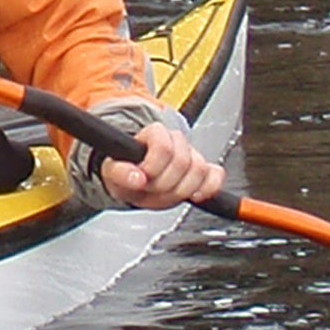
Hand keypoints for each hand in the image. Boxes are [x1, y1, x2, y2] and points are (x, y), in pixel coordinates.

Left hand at [100, 121, 224, 210]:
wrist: (137, 179)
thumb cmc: (127, 173)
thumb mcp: (113, 172)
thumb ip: (120, 173)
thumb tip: (136, 178)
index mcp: (153, 134)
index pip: (163, 145)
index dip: (153, 167)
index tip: (143, 179)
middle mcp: (175, 141)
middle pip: (182, 161)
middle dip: (165, 183)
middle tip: (151, 190)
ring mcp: (192, 155)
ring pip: (199, 169)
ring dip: (181, 189)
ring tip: (165, 193)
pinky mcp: (205, 170)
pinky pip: (216, 175)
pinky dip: (208, 187)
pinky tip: (195, 195)